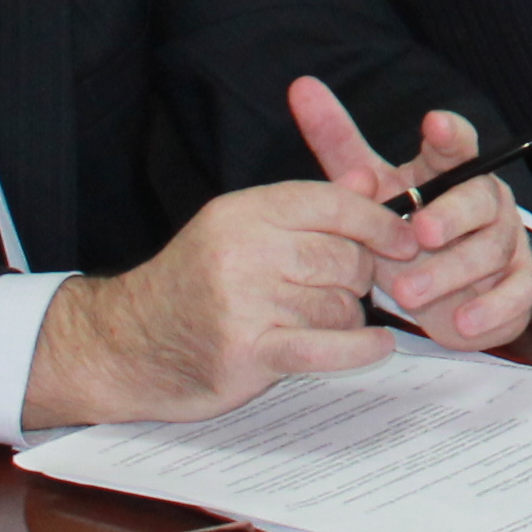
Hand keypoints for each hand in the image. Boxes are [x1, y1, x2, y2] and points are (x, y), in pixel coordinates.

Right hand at [20, 174, 408, 431]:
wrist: (125, 345)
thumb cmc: (193, 284)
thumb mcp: (241, 227)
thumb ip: (307, 206)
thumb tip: (369, 179)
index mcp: (246, 211)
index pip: (333, 204)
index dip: (378, 222)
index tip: (406, 240)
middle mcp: (244, 250)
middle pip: (344, 257)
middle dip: (360, 275)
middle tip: (352, 288)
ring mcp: (244, 302)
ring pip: (338, 304)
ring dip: (346, 316)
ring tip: (325, 320)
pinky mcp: (247, 352)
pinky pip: (323, 347)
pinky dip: (357, 350)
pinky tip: (377, 347)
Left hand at [292, 78, 531, 352]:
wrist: (442, 286)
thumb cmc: (401, 226)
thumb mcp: (370, 186)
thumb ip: (339, 141)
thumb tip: (300, 86)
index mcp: (453, 171)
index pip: (459, 143)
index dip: (450, 133)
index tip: (432, 124)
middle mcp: (487, 200)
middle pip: (481, 198)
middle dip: (452, 215)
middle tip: (419, 235)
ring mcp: (506, 243)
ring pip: (493, 250)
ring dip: (453, 273)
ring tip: (409, 296)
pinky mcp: (518, 285)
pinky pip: (516, 295)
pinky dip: (489, 311)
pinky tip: (459, 326)